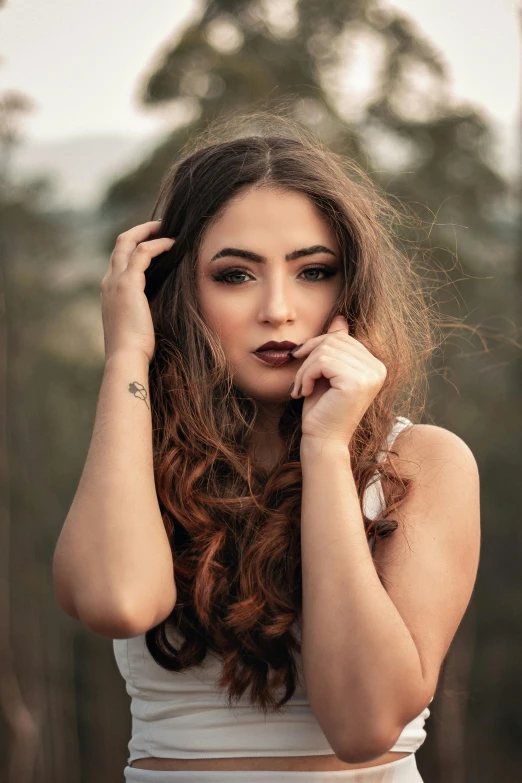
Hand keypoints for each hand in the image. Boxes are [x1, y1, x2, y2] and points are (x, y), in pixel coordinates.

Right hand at [100, 221, 174, 363]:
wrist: (126, 358)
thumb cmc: (137, 348)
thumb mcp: (140, 322)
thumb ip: (147, 306)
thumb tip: (167, 299)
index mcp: (110, 291)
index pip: (119, 258)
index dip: (136, 245)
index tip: (155, 242)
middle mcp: (109, 282)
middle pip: (121, 243)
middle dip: (141, 231)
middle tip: (162, 226)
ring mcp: (116, 281)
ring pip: (129, 241)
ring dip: (150, 232)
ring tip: (170, 230)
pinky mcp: (128, 284)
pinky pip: (143, 253)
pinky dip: (159, 245)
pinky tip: (174, 245)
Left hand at [289, 315, 386, 445]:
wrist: (322, 440)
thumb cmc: (322, 409)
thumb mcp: (326, 372)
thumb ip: (335, 347)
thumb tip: (340, 319)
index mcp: (375, 365)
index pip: (342, 337)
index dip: (316, 346)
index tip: (300, 362)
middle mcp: (378, 368)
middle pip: (334, 340)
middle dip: (309, 356)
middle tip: (298, 381)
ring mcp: (370, 374)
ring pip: (325, 351)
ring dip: (305, 370)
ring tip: (300, 389)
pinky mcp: (357, 382)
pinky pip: (322, 362)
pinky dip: (306, 375)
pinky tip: (304, 393)